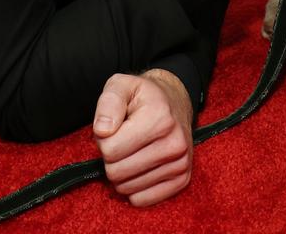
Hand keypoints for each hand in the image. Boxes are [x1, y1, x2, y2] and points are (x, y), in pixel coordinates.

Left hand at [93, 69, 193, 206]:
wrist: (175, 102)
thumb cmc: (142, 96)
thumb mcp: (121, 85)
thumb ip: (108, 102)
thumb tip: (102, 131)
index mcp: (160, 117)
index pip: (110, 149)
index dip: (103, 139)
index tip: (114, 128)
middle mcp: (175, 142)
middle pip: (117, 172)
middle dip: (111, 158)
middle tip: (121, 141)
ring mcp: (181, 163)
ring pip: (127, 188)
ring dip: (122, 172)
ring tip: (132, 151)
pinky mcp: (182, 179)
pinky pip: (142, 199)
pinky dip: (134, 187)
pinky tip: (140, 167)